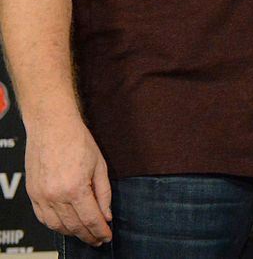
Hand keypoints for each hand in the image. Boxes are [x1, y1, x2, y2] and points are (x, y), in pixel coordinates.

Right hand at [25, 116, 111, 245]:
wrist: (52, 126)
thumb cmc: (78, 141)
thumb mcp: (99, 166)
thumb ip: (104, 194)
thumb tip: (106, 215)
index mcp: (75, 188)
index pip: (91, 219)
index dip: (100, 231)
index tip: (107, 236)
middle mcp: (55, 196)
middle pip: (74, 226)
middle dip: (88, 235)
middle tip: (98, 239)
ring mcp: (41, 196)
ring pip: (57, 226)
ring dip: (72, 233)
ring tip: (84, 234)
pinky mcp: (32, 194)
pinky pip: (43, 218)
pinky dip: (55, 225)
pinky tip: (65, 225)